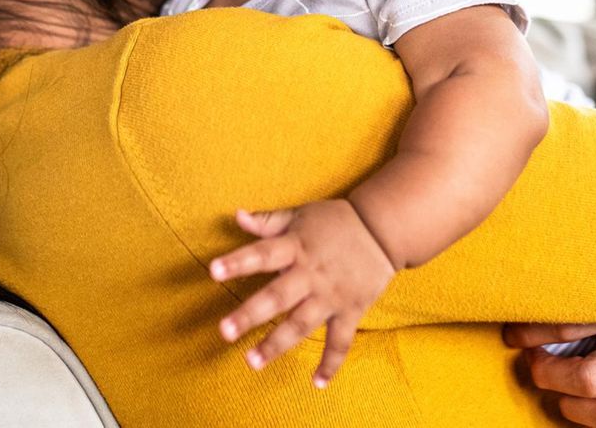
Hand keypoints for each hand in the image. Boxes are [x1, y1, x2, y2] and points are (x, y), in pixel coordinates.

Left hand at [208, 200, 394, 386]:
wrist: (382, 230)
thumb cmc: (335, 221)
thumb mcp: (300, 214)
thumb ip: (268, 221)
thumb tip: (236, 216)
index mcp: (296, 247)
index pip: (262, 254)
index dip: (238, 262)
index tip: (213, 271)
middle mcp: (311, 274)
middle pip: (278, 296)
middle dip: (250, 314)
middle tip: (224, 331)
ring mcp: (331, 295)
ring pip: (302, 323)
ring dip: (277, 343)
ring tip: (251, 361)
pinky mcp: (351, 310)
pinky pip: (341, 341)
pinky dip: (331, 362)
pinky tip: (316, 382)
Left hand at [502, 322, 595, 426]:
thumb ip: (564, 314)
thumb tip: (514, 336)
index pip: (571, 328)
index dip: (534, 337)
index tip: (515, 338)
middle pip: (592, 381)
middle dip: (554, 380)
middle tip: (542, 369)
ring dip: (576, 410)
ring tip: (566, 394)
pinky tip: (588, 409)